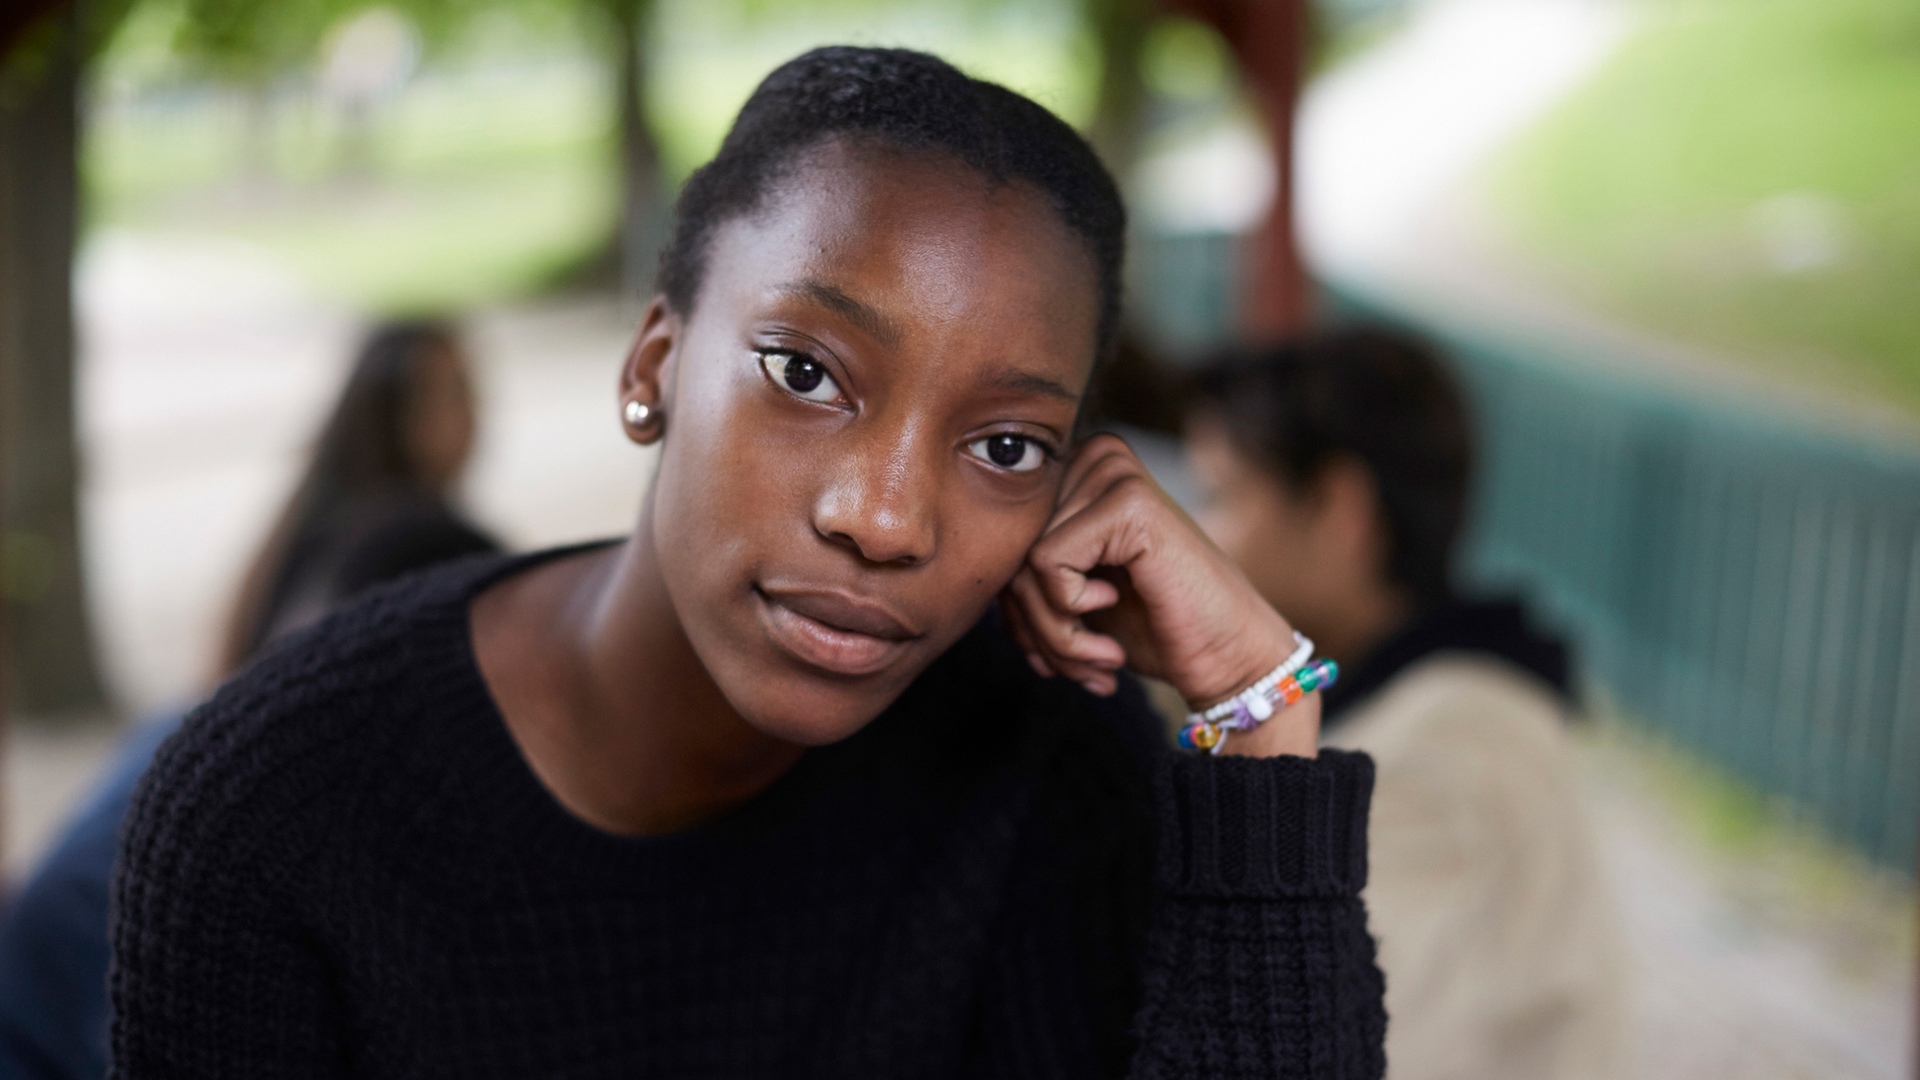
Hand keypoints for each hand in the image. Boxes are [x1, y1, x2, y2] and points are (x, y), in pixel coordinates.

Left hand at [999, 435, 1318, 757]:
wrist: (1227, 658)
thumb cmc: (1153, 628)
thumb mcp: (1069, 596)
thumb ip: (1019, 573)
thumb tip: (960, 578)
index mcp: (1078, 471)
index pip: (1002, 536)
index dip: (1014, 609)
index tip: (1050, 656)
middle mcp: (1095, 457)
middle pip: (1008, 547)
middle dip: (1032, 625)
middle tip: (1078, 670)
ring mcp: (1114, 472)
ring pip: (1021, 560)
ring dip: (1052, 633)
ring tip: (1095, 663)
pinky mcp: (1128, 501)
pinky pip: (1046, 563)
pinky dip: (1069, 615)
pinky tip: (1112, 635)